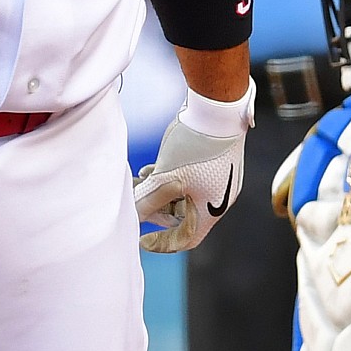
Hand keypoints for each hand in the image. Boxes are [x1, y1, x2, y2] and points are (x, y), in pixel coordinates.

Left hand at [134, 93, 250, 252]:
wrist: (217, 107)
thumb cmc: (194, 146)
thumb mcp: (165, 178)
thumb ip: (147, 201)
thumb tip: (132, 218)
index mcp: (213, 209)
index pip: (187, 238)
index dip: (163, 243)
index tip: (141, 240)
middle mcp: (219, 197)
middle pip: (184, 216)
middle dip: (156, 211)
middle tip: (136, 202)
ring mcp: (217, 178)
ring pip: (183, 195)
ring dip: (159, 193)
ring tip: (139, 181)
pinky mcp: (213, 161)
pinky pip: (188, 179)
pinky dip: (168, 179)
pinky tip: (150, 169)